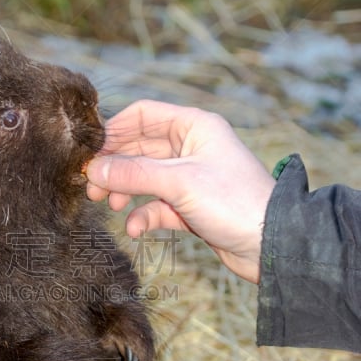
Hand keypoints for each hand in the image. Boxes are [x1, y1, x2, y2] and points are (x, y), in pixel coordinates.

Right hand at [86, 100, 275, 283]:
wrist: (271, 245)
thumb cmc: (234, 202)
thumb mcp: (179, 182)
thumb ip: (133, 173)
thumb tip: (93, 169)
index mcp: (194, 126)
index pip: (143, 115)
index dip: (114, 131)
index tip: (90, 152)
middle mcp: (191, 147)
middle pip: (139, 148)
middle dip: (115, 166)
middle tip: (91, 186)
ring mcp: (190, 178)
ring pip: (145, 178)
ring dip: (125, 191)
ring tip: (109, 206)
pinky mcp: (190, 206)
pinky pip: (157, 205)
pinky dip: (144, 215)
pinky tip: (136, 229)